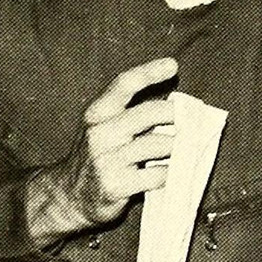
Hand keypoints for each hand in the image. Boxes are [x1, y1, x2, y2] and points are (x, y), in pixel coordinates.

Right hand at [26, 57, 178, 247]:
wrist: (70, 197)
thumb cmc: (99, 156)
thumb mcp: (105, 128)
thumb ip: (133, 114)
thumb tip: (178, 104)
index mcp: (97, 113)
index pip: (123, 84)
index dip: (149, 72)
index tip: (173, 65)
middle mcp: (99, 133)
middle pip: (149, 113)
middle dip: (176, 115)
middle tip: (192, 121)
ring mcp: (106, 160)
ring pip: (159, 145)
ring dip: (178, 147)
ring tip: (184, 149)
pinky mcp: (116, 186)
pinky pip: (158, 174)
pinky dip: (171, 173)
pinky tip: (171, 172)